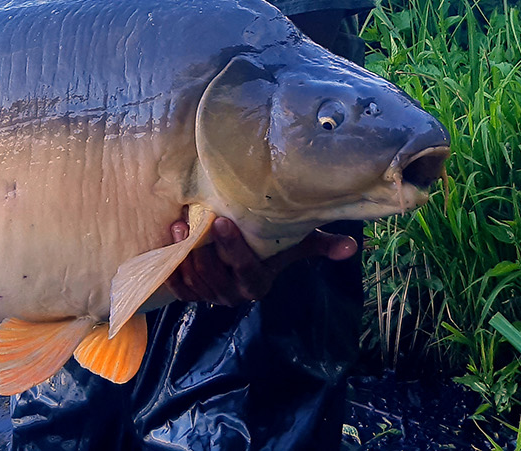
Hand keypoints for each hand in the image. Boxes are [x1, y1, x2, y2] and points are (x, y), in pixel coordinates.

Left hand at [164, 217, 356, 306]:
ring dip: (183, 257)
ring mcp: (210, 297)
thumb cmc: (269, 246)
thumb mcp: (293, 244)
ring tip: (177, 228)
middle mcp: (234, 296)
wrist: (241, 255)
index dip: (232, 250)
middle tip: (191, 222)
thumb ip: (319, 245)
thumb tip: (353, 247)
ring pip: (195, 283)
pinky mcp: (191, 295)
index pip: (245, 270)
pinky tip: (168, 246)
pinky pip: (179, 289)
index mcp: (258, 284)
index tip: (222, 222)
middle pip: (215, 278)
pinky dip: (172, 270)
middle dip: (202, 251)